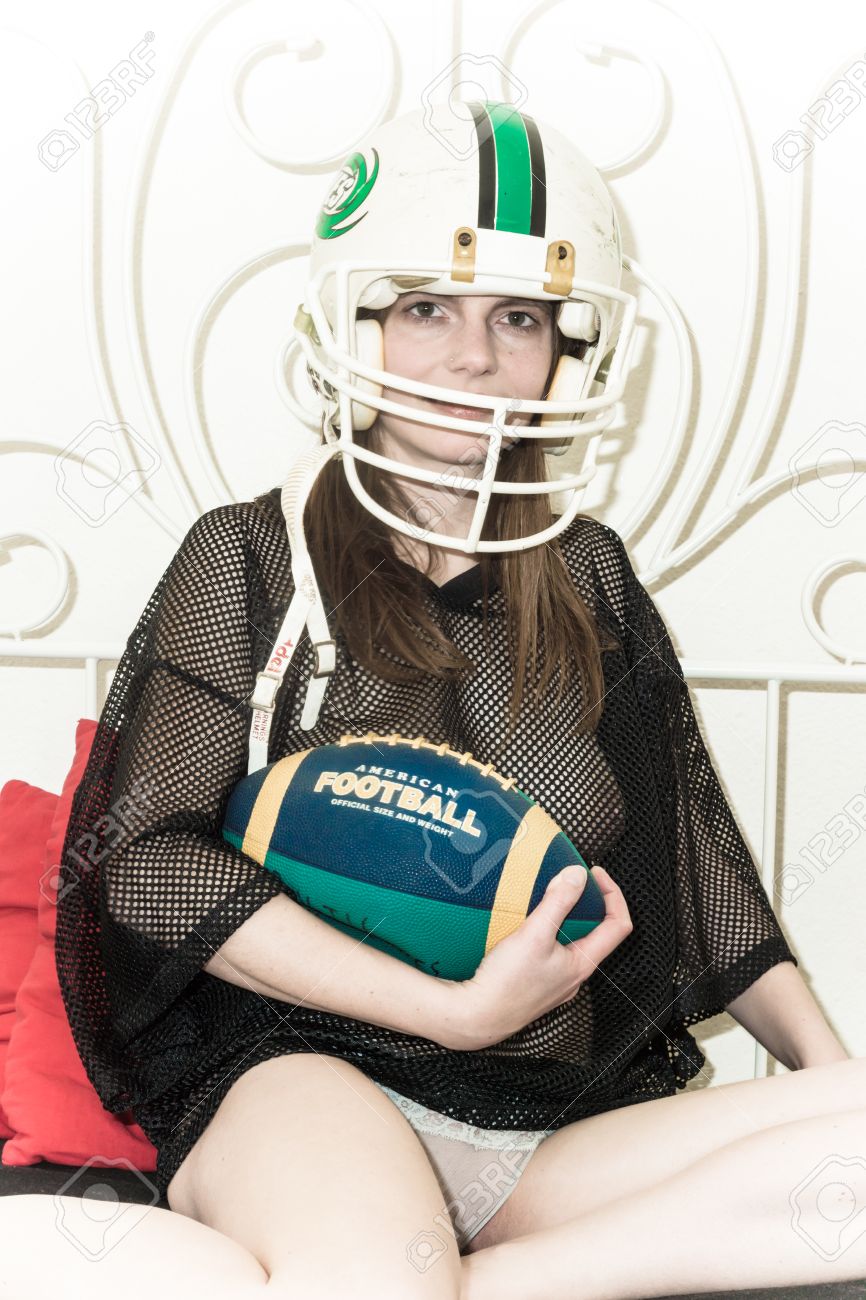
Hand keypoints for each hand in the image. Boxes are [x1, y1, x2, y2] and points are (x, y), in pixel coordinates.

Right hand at [440, 865, 631, 1050]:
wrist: (476, 1016)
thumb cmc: (506, 984)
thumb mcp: (534, 934)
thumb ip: (558, 902)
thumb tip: (577, 875)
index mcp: (582, 964)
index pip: (617, 925)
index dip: (612, 894)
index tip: (595, 874)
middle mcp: (573, 975)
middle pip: (596, 932)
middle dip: (587, 903)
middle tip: (570, 881)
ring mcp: (556, 981)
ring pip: (572, 942)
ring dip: (565, 917)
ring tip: (547, 898)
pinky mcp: (537, 983)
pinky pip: (552, 951)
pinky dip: (547, 932)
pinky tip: (526, 926)